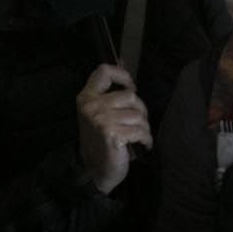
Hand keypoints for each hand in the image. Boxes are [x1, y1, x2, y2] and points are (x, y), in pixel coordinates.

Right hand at [75, 64, 151, 194]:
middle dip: (140, 111)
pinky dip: (146, 139)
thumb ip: (109, 91)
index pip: (103, 71)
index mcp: (86, 97)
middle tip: (137, 123)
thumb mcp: (100, 112)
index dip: (122, 75)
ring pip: (138, 115)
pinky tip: (142, 145)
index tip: (131, 86)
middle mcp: (91, 106)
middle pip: (130, 95)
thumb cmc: (100, 140)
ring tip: (137, 136)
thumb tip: (123, 61)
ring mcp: (101, 120)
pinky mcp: (112, 134)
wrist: (95, 170)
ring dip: (143, 128)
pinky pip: (141, 131)